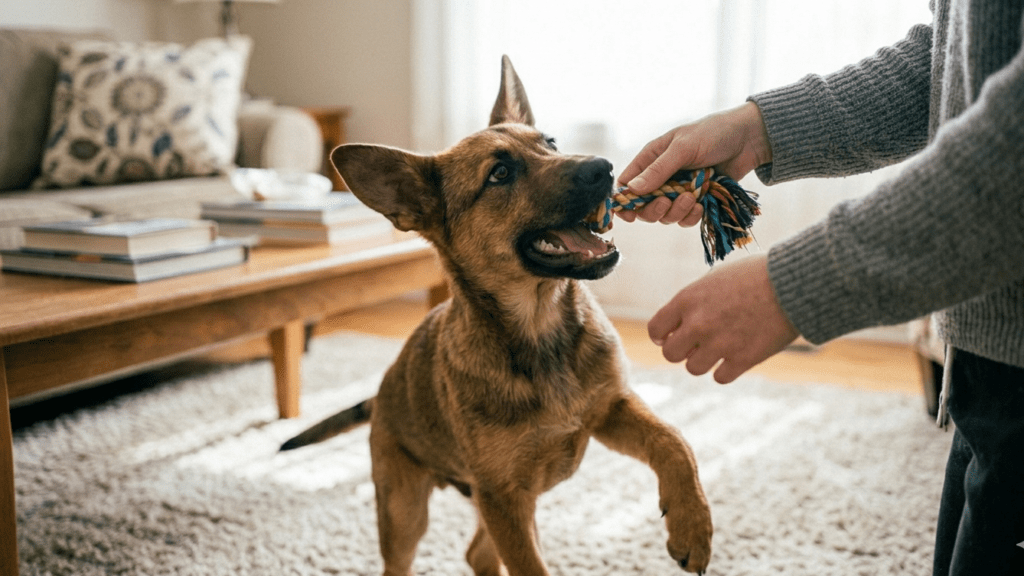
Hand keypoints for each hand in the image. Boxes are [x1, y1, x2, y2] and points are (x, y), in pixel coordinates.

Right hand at [616, 102, 771, 225]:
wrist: (749, 139)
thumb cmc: (713, 133)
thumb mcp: (683, 147)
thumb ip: (658, 170)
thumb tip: (631, 189)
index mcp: (652, 159)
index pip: (627, 184)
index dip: (624, 201)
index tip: (627, 214)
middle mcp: (662, 177)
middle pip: (644, 206)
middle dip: (653, 210)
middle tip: (667, 202)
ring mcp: (679, 190)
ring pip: (665, 216)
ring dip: (676, 212)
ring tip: (692, 198)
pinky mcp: (697, 200)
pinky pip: (685, 219)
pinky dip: (691, 216)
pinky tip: (701, 205)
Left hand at [647, 254, 799, 383]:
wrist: (793, 283)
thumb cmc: (754, 276)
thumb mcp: (715, 279)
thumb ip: (693, 302)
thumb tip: (678, 325)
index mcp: (687, 300)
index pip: (656, 330)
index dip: (663, 335)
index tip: (673, 335)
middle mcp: (698, 324)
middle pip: (670, 354)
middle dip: (682, 350)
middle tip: (696, 345)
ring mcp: (720, 343)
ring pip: (693, 368)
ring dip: (704, 360)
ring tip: (720, 347)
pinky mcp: (743, 359)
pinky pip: (719, 377)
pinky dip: (726, 370)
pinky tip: (737, 356)